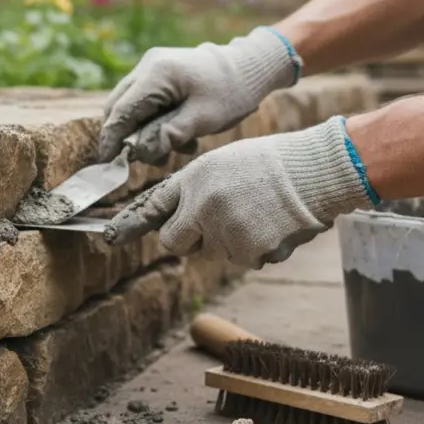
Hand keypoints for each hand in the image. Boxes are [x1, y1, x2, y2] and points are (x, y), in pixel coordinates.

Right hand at [97, 27, 300, 163]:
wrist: (250, 67)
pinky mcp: (159, 73)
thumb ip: (167, 135)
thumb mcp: (202, 119)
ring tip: (176, 148)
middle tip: (150, 159)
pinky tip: (179, 136)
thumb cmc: (231, 92)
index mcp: (156, 74)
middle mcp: (148, 66)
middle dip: (129, 138)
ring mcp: (152, 67)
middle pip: (119, 108)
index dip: (111, 140)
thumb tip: (138, 151)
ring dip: (145, 132)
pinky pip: (145, 102)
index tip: (107, 164)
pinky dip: (155, 122)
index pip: (121, 111)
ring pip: (131, 107)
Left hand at [103, 117, 376, 268]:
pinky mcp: (247, 251)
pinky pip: (246, 259)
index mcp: (195, 179)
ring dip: (234, 240)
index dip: (129, 224)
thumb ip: (200, 190)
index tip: (108, 238)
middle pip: (176, 241)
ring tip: (262, 211)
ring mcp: (223, 230)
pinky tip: (275, 225)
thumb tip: (189, 219)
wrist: (314, 171)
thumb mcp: (226, 164)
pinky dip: (260, 249)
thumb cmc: (274, 164)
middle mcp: (202, 205)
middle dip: (190, 238)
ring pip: (217, 251)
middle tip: (220, 220)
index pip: (153, 206)